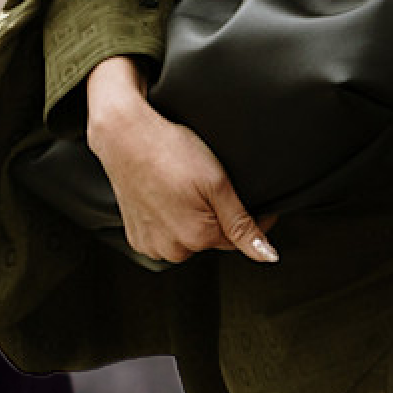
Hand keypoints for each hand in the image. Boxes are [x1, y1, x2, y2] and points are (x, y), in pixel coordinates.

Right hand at [82, 56, 275, 264]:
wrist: (125, 137)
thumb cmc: (170, 152)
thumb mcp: (217, 185)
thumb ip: (242, 225)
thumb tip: (267, 256)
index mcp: (197, 237)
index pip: (238, 239)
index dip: (251, 219)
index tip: (254, 200)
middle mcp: (172, 248)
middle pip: (210, 240)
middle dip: (217, 218)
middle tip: (208, 186)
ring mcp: (150, 244)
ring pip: (187, 240)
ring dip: (193, 222)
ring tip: (184, 190)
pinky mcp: (135, 236)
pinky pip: (164, 236)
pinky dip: (170, 221)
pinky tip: (167, 197)